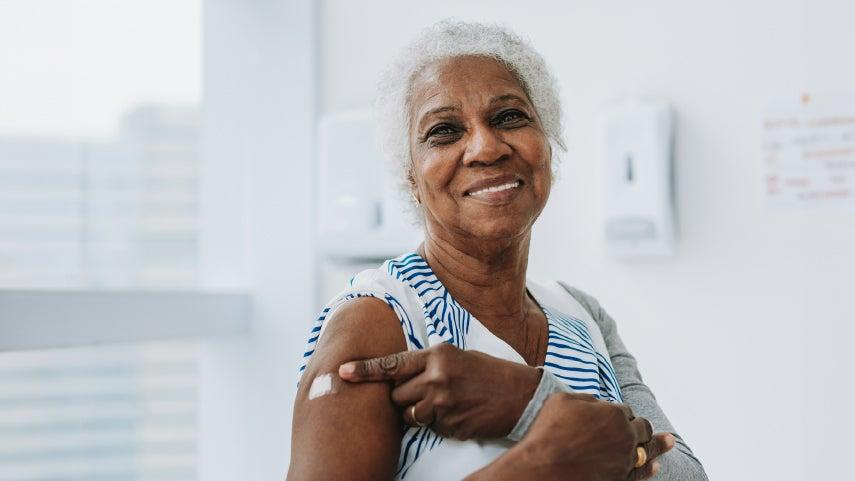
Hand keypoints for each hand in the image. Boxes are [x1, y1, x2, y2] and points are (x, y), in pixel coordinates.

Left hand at [339, 343, 540, 439]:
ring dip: (417, 413)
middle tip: (426, 392)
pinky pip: (429, 428)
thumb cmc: (489, 373)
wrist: (521, 396)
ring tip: (444, 403)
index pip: (392, 364)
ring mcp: (442, 403)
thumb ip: (429, 363)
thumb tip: (400, 374)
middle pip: (396, 394)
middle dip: (403, 396)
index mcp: (438, 355)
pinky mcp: (450, 425)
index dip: (365, 370)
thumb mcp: (458, 356)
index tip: (343, 372)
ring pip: (408, 415)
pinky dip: (438, 424)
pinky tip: (458, 414)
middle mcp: (436, 377)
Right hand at [471, 392, 674, 480]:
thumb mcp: (563, 400)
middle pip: (641, 428)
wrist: (543, 466)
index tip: (611, 415)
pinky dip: (649, 468)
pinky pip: (641, 473)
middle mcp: (625, 436)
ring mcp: (625, 459)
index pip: (625, 410)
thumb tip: (598, 403)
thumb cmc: (548, 431)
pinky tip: (656, 465)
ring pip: (647, 450)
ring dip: (657, 444)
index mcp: (614, 413)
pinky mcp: (620, 478)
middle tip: (644, 427)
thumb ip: (587, 399)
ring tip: (669, 442)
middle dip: (640, 426)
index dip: (619, 412)